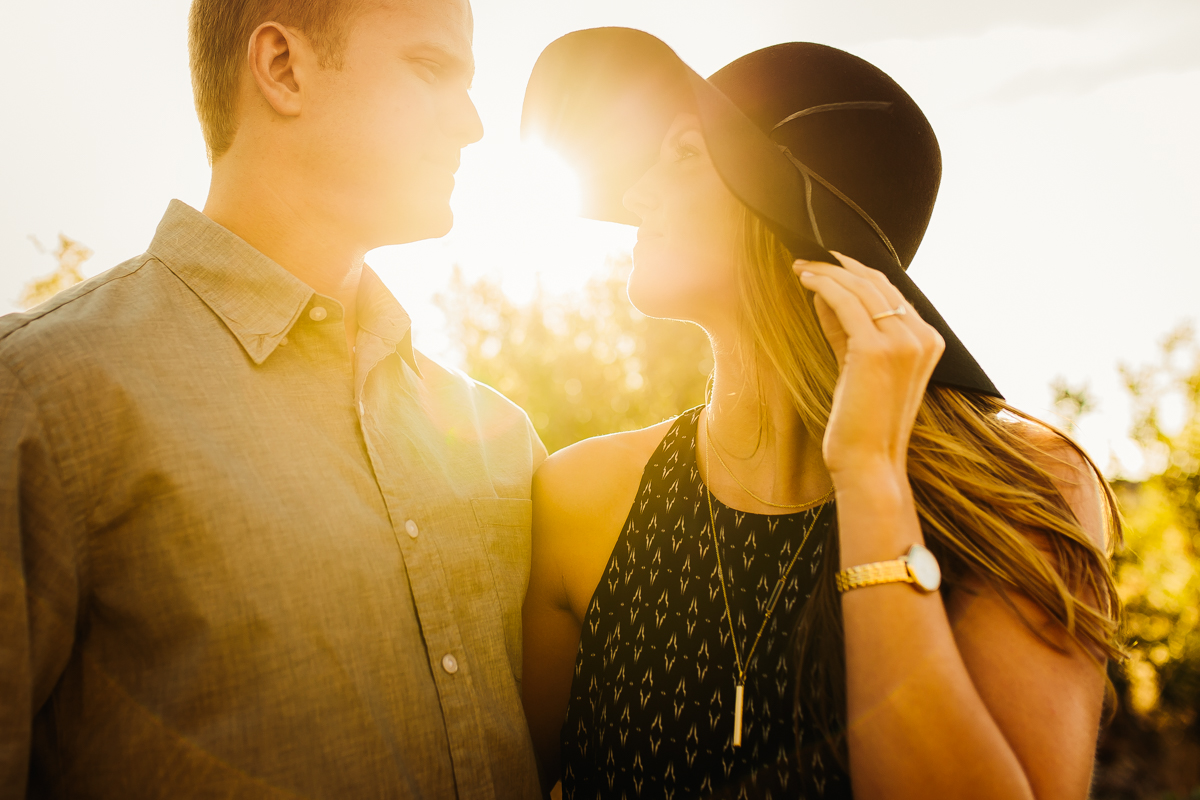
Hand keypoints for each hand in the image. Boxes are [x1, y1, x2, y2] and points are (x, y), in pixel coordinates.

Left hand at [795, 253, 943, 480]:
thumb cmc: (861, 421)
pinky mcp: (877, 350)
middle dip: (841, 266)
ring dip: (828, 272)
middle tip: (810, 258)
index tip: (830, 263)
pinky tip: (806, 280)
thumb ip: (847, 330)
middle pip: (879, 284)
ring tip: (802, 266)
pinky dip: (824, 286)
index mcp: (929, 341)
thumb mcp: (857, 366)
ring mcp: (904, 343)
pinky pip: (847, 303)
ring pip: (862, 289)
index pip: (893, 293)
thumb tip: (826, 295)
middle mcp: (923, 337)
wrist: (868, 462)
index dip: (859, 273)